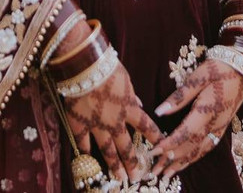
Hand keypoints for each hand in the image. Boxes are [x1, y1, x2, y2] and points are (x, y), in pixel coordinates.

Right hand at [64, 61, 162, 184]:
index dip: (156, 138)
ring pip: (108, 151)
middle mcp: (116, 121)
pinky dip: (86, 153)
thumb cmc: (107, 65)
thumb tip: (139, 103)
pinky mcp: (79, 123)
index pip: (147, 127)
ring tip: (119, 178)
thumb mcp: (125, 78)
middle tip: (137, 178)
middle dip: (133, 163)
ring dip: (114, 166)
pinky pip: (83, 142)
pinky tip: (88, 162)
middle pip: (126, 147)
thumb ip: (131, 95)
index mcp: (130, 107)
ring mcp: (97, 125)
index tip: (163, 149)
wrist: (84, 65)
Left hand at [150, 59, 242, 179]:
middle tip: (154, 171)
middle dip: (171, 160)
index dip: (169, 144)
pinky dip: (195, 158)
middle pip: (190, 147)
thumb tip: (159, 111)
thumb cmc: (218, 69)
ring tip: (166, 173)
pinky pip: (207, 148)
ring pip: (199, 151)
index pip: (185, 133)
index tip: (154, 152)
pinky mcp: (221, 128)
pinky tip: (186, 162)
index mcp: (206, 111)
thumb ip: (179, 96)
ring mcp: (219, 128)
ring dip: (182, 163)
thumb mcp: (198, 77)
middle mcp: (214, 125)